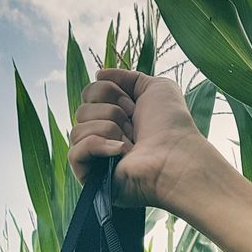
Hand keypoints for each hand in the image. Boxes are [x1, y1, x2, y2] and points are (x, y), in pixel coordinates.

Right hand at [68, 67, 204, 208]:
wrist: (177, 157)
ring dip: (109, 129)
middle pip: (82, 109)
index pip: (89, 93)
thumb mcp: (154, 87)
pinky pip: (74, 151)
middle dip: (111, 112)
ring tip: (131, 144)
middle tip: (134, 126)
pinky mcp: (90, 178)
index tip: (134, 106)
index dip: (110, 92)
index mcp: (115, 117)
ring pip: (78, 128)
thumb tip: (98, 74)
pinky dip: (98, 146)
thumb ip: (127, 77)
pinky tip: (121, 152)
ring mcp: (96, 159)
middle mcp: (103, 136)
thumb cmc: (171, 125)